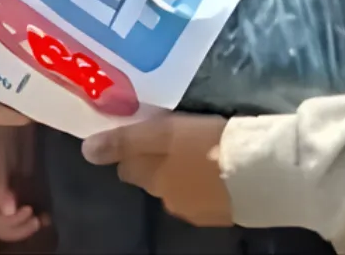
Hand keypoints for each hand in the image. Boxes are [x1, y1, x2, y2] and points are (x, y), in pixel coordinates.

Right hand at [0, 125, 48, 242]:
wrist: (14, 124)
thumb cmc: (1, 139)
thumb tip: (8, 211)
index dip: (13, 225)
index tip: (30, 211)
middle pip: (6, 228)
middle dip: (22, 228)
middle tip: (38, 220)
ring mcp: (7, 197)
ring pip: (17, 224)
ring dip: (29, 226)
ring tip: (44, 219)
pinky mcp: (20, 192)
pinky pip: (26, 212)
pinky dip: (36, 216)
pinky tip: (46, 214)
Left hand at [82, 115, 233, 226]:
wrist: (257, 171)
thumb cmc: (206, 144)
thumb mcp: (163, 132)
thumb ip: (125, 141)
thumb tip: (86, 151)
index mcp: (151, 178)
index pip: (126, 166)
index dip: (130, 149)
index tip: (142, 131)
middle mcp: (167, 200)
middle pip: (151, 177)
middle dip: (156, 161)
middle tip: (172, 136)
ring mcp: (195, 210)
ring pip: (177, 186)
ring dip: (181, 171)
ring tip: (198, 149)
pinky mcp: (221, 213)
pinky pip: (203, 194)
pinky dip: (204, 181)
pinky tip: (216, 166)